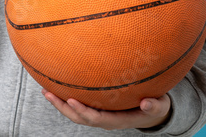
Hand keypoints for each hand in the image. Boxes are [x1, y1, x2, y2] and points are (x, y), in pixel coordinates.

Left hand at [41, 89, 170, 130]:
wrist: (152, 111)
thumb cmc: (155, 106)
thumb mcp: (159, 106)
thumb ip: (155, 105)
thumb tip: (148, 102)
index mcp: (117, 120)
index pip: (96, 118)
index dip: (83, 111)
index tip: (71, 100)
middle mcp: (105, 119)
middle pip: (79, 117)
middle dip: (63, 107)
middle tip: (49, 93)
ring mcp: (100, 114)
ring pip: (76, 113)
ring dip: (60, 103)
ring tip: (45, 90)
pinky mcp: (98, 108)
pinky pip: (79, 105)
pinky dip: (66, 98)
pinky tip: (57, 86)